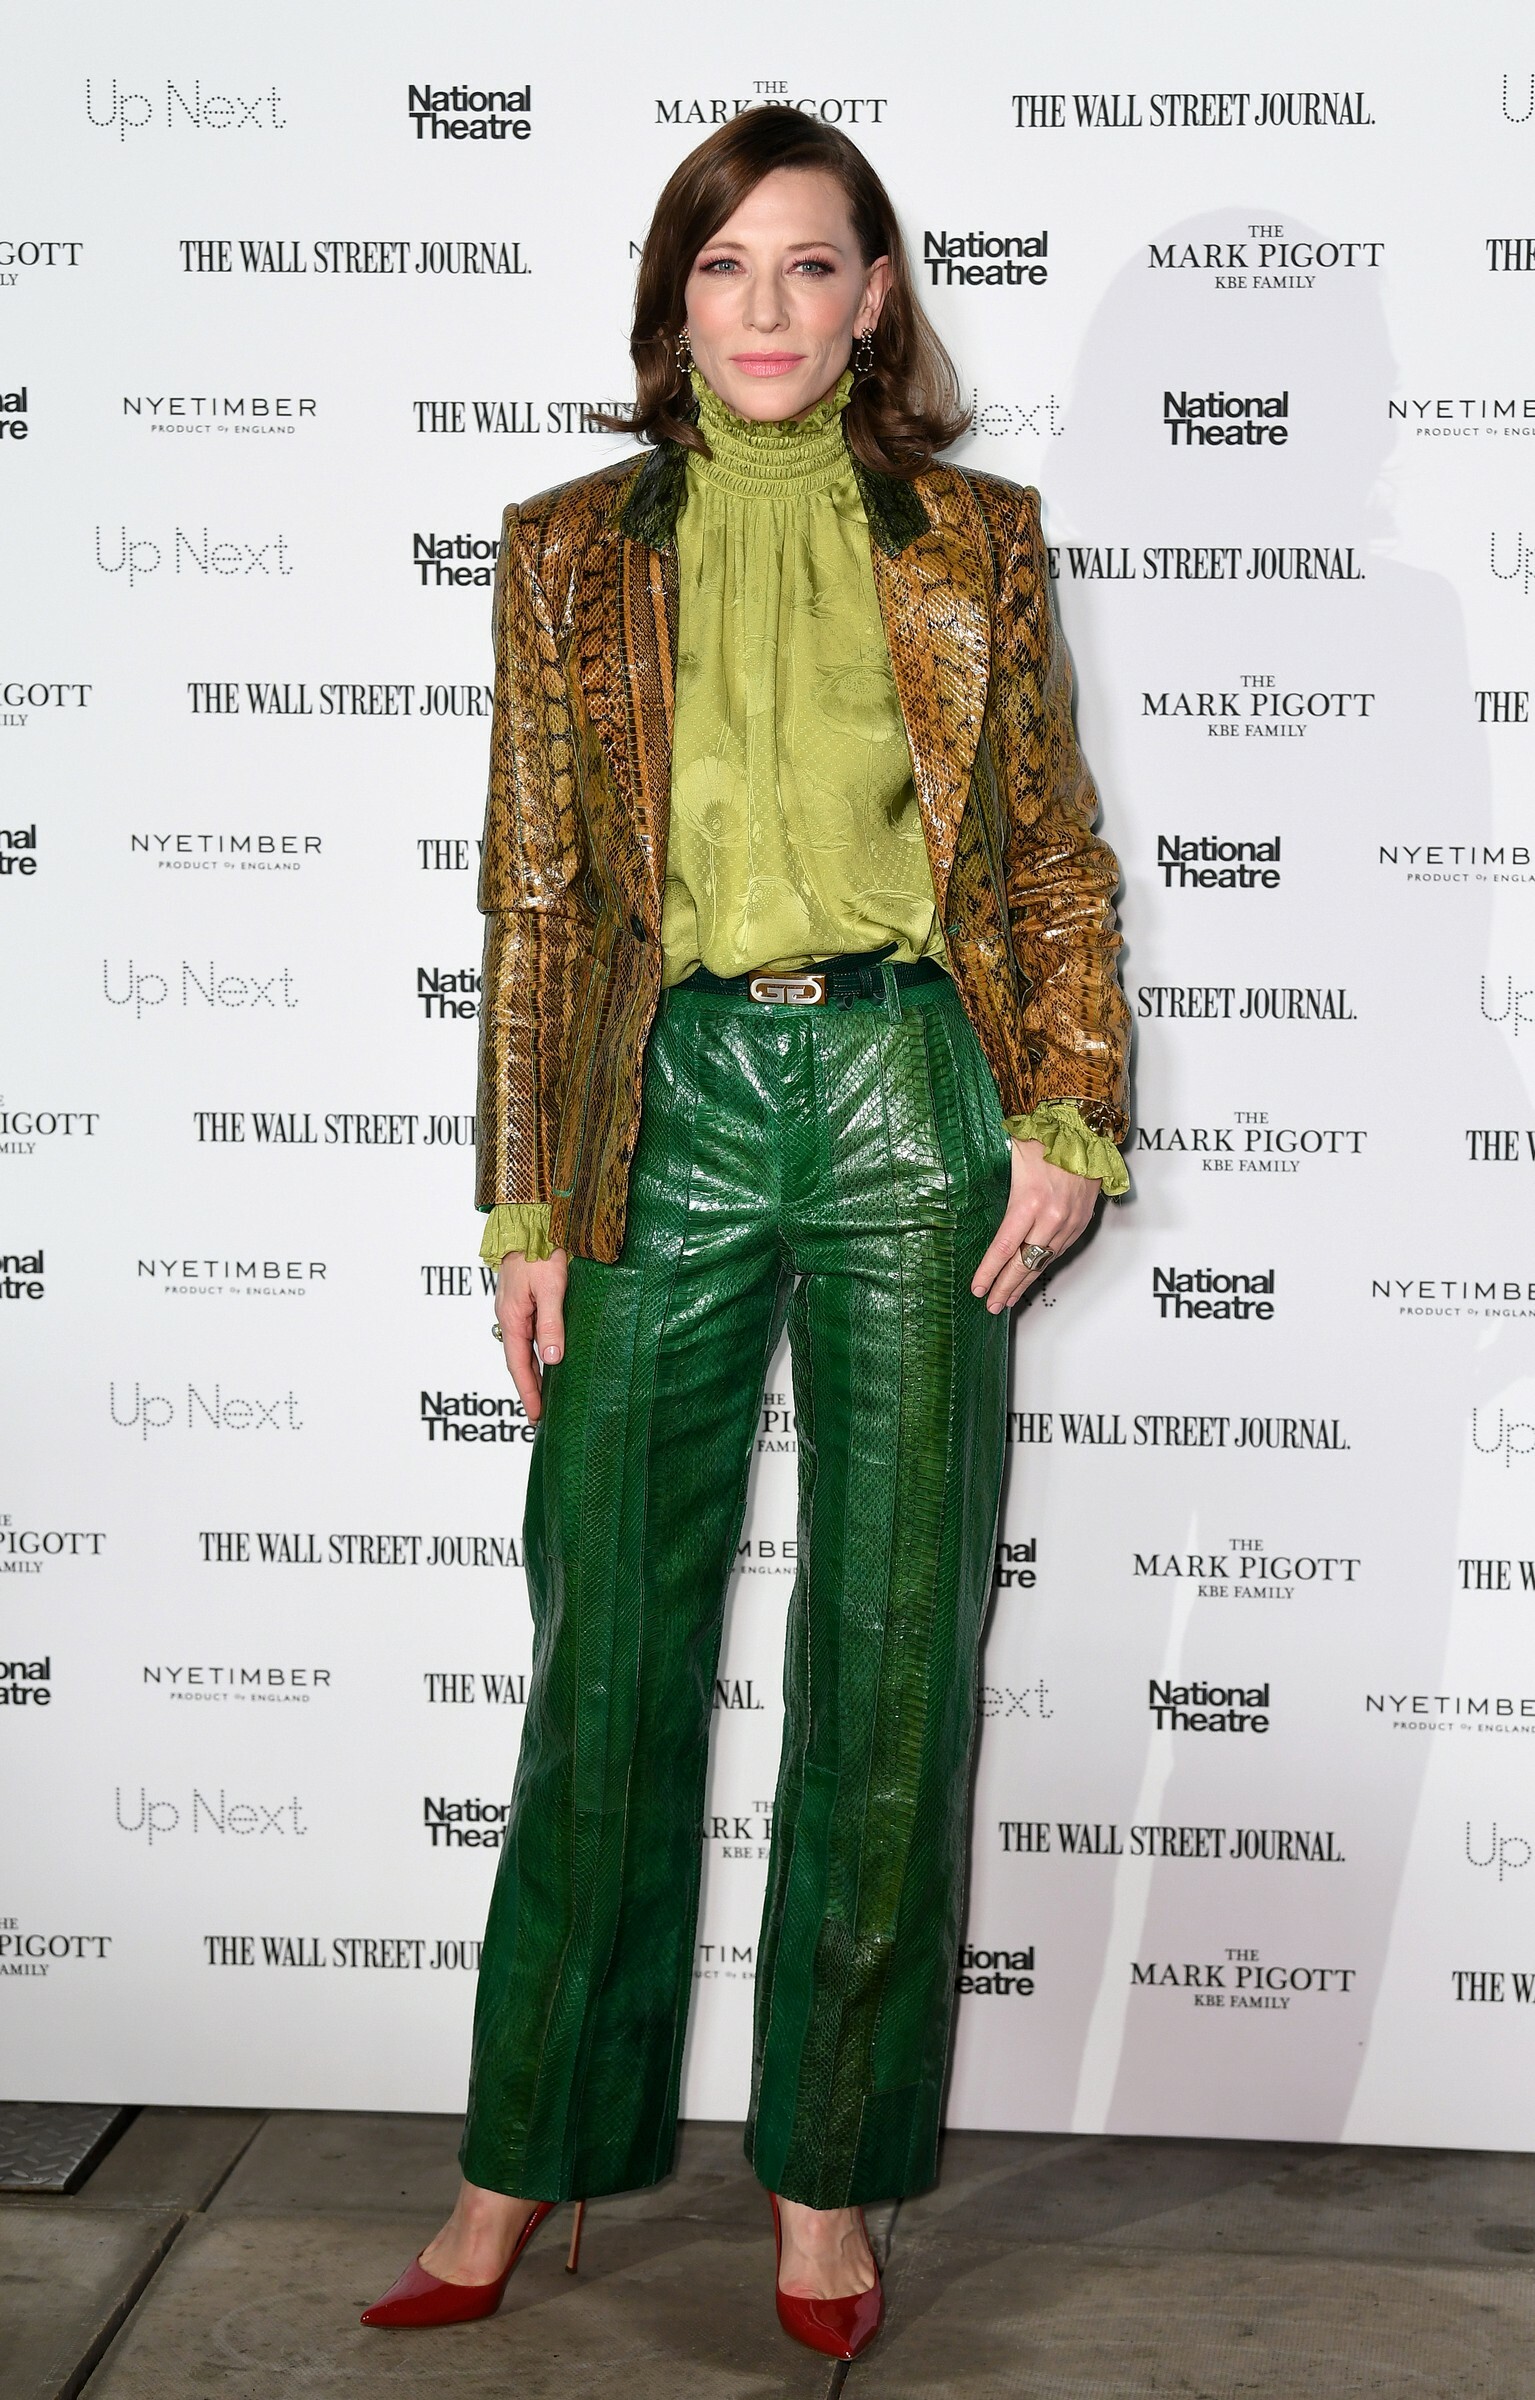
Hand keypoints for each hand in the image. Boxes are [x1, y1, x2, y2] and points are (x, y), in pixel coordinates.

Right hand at [494, 1249, 568, 1420]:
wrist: (530, 1220)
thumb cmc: (540, 1250)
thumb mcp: (551, 1288)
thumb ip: (552, 1323)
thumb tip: (553, 1358)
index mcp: (512, 1317)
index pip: (519, 1365)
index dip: (528, 1392)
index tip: (536, 1416)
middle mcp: (509, 1315)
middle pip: (518, 1360)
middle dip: (529, 1388)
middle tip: (540, 1415)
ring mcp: (515, 1307)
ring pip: (523, 1347)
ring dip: (533, 1371)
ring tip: (545, 1394)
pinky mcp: (523, 1299)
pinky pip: (528, 1332)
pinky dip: (536, 1351)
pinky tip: (547, 1356)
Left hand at [972, 1139, 1098, 1313]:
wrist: (1087, 1130)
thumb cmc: (1048, 1136)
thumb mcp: (1014, 1155)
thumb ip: (997, 1180)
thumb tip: (973, 1190)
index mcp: (1029, 1202)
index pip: (1004, 1247)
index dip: (990, 1272)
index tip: (978, 1288)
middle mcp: (1051, 1217)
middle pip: (1024, 1263)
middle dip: (1005, 1287)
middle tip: (990, 1304)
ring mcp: (1069, 1222)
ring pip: (1043, 1261)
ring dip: (1025, 1282)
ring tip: (1009, 1298)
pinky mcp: (1081, 1221)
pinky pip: (1059, 1250)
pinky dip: (1043, 1265)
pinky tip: (1033, 1274)